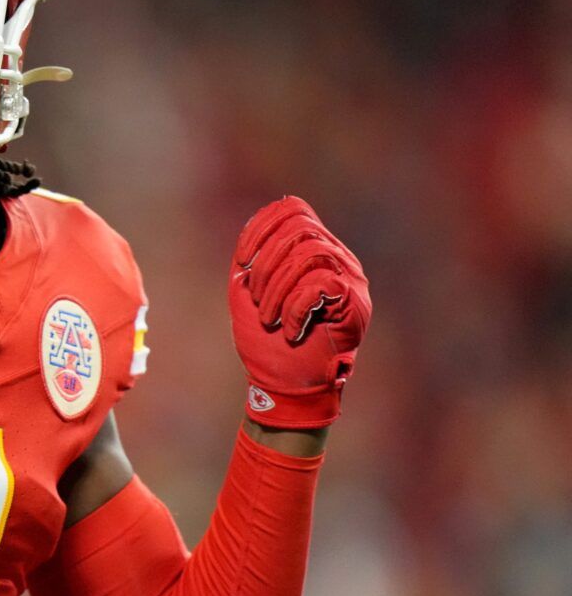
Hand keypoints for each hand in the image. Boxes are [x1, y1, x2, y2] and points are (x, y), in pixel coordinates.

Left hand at [230, 197, 371, 428]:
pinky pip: (321, 284)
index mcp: (312, 251)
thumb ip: (252, 259)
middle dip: (266, 264)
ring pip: (310, 254)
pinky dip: (294, 308)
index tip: (241, 260)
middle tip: (257, 301)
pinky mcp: (355, 304)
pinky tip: (289, 330)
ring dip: (277, 289)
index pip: (294, 210)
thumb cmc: (266, 342)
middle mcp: (337, 259)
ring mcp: (351, 280)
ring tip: (270, 318)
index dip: (261, 226)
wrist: (285, 386)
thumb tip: (255, 231)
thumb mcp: (249, 293)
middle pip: (300, 228)